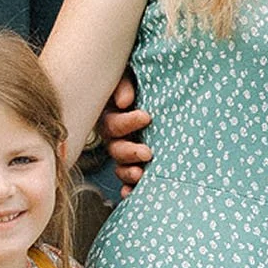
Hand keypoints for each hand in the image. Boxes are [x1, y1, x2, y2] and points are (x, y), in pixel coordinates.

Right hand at [101, 74, 150, 193]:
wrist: (156, 86)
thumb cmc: (139, 79)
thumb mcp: (128, 75)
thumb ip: (124, 84)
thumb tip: (125, 101)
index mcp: (111, 115)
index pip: (113, 124)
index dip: (127, 123)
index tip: (146, 117)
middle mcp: (115, 136)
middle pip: (115, 149)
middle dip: (130, 152)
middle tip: (147, 153)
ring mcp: (125, 151)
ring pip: (121, 166)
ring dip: (129, 172)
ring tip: (141, 174)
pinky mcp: (136, 162)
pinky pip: (128, 179)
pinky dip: (129, 187)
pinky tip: (131, 192)